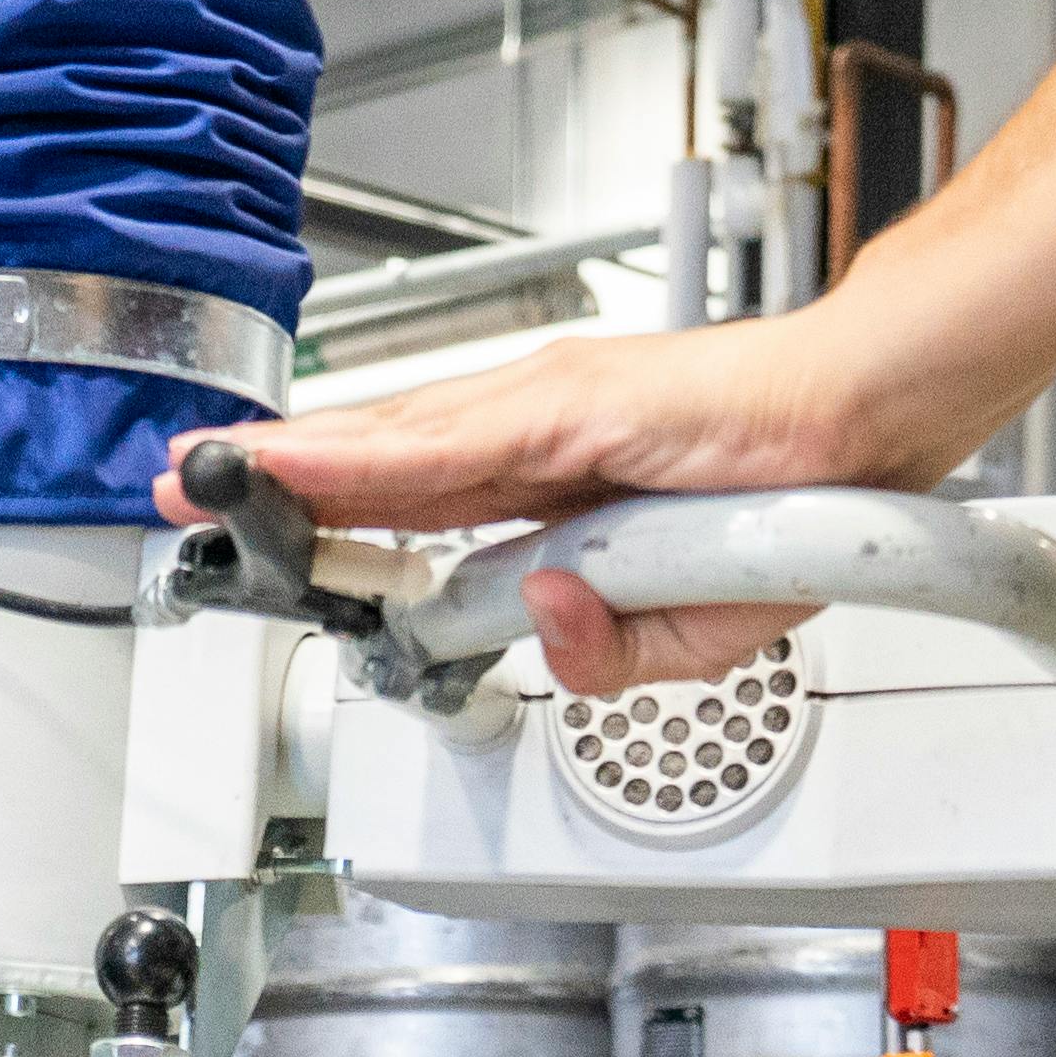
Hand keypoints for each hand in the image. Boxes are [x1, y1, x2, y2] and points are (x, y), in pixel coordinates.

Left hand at [164, 303, 981, 688]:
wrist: (867, 421)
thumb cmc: (785, 505)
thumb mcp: (687, 634)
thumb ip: (604, 652)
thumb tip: (543, 628)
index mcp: (552, 491)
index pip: (415, 505)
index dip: (327, 515)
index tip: (253, 528)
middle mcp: (532, 439)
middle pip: (378, 467)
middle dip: (279, 486)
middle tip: (188, 490)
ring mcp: (544, 414)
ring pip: (391, 447)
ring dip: (296, 466)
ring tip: (213, 477)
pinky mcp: (566, 404)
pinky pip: (445, 441)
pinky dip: (362, 452)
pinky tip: (300, 461)